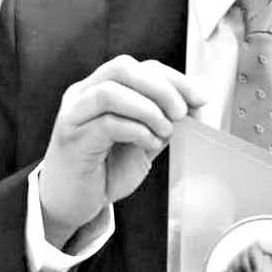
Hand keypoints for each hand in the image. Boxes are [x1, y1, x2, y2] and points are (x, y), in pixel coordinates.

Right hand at [38, 55, 206, 247]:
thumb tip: (198, 98)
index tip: (199, 97)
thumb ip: (165, 118)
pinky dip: (137, 130)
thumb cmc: (105, 171)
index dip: (173, 77)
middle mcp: (82, 94)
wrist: (71, 204)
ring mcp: (74, 114)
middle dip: (161, 87)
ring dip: (147, 108)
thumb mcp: (144, 139)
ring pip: (110, 91)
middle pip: (123, 68)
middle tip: (182, 112)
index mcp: (100, 88)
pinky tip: (149, 143)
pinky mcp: (72, 139)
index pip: (139, 66)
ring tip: (165, 130)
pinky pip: (106, 123)